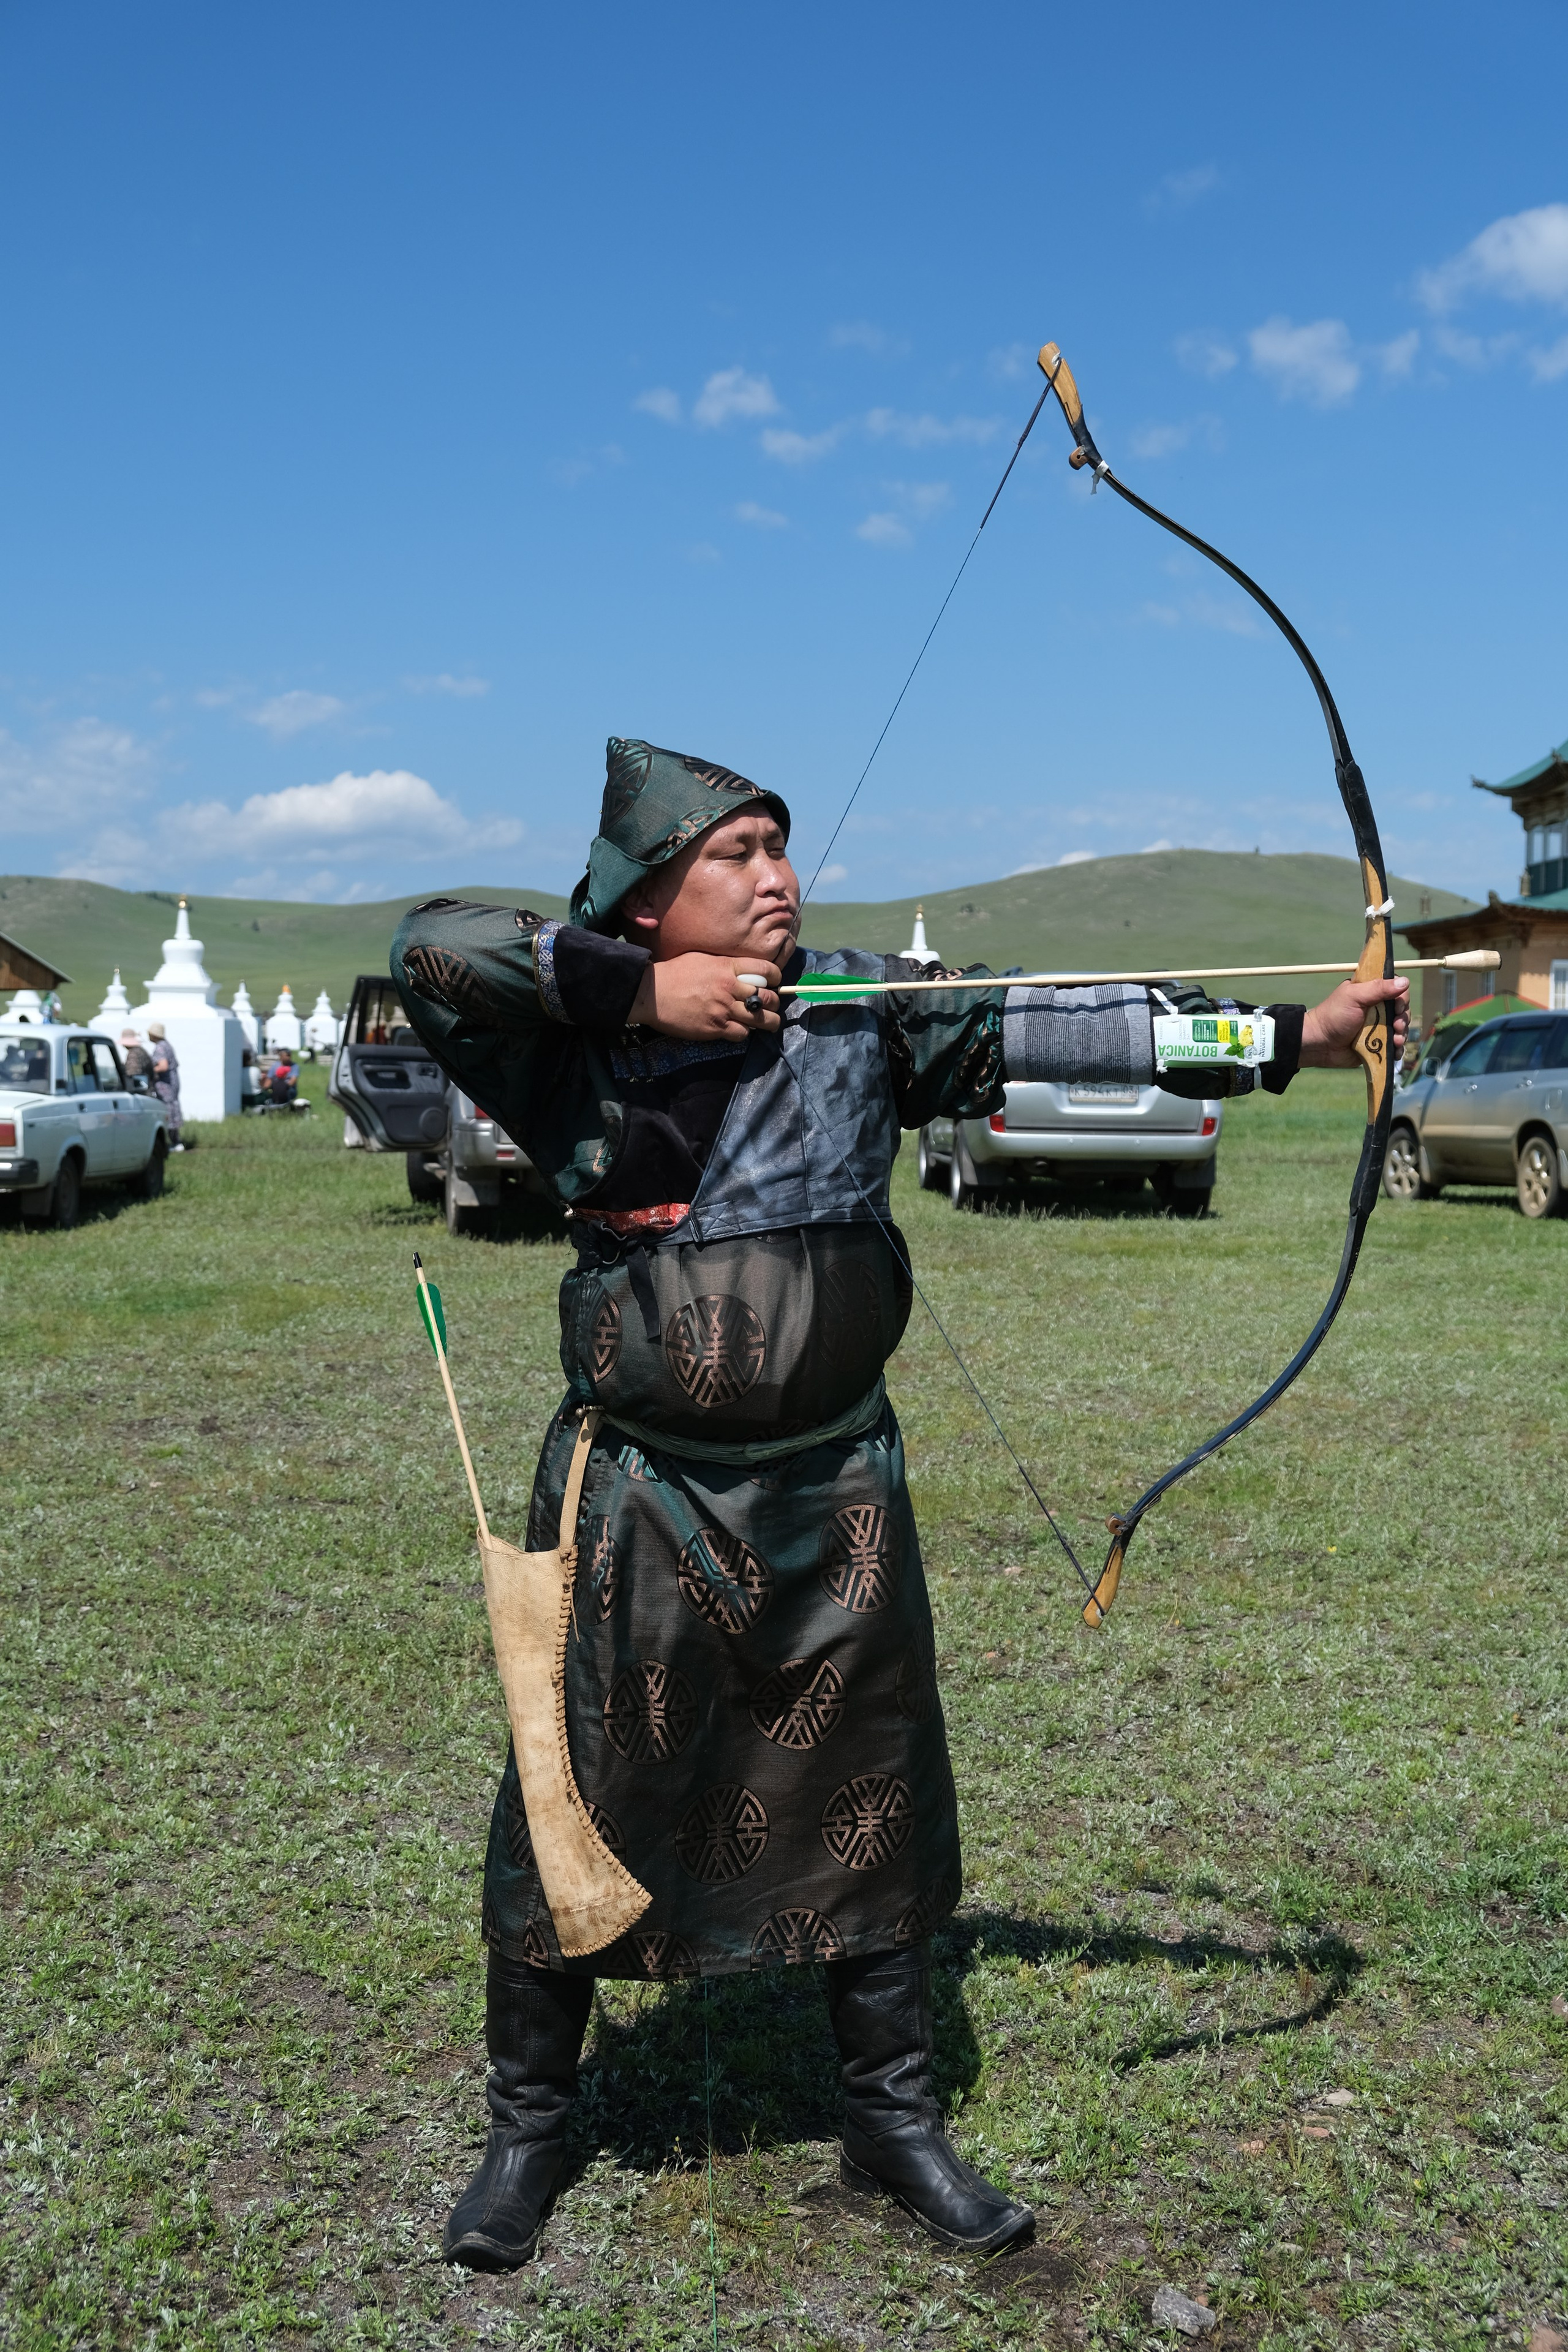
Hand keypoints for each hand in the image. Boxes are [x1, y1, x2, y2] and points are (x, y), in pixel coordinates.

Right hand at [628, 954, 781, 1039]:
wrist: (651, 993)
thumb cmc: (675, 973)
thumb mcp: (703, 959)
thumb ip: (726, 965)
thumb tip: (744, 971)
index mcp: (728, 967)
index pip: (767, 971)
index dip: (776, 977)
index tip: (775, 982)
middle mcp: (729, 988)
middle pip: (768, 998)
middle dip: (773, 1003)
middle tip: (770, 1005)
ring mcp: (723, 1010)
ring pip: (761, 1020)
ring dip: (767, 1022)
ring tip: (767, 1022)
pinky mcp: (715, 1028)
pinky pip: (742, 1034)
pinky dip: (743, 1032)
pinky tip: (738, 1028)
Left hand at [1300, 975, 1408, 1068]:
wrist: (1320, 1044)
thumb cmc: (1334, 1016)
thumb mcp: (1355, 997)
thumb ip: (1378, 988)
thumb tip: (1405, 981)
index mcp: (1371, 993)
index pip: (1396, 990)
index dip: (1402, 998)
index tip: (1397, 1007)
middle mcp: (1377, 1008)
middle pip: (1402, 1010)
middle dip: (1403, 1018)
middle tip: (1396, 1025)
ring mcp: (1378, 1026)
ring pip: (1400, 1028)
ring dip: (1402, 1034)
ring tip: (1395, 1041)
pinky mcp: (1377, 1043)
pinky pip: (1394, 1046)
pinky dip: (1398, 1049)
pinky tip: (1396, 1052)